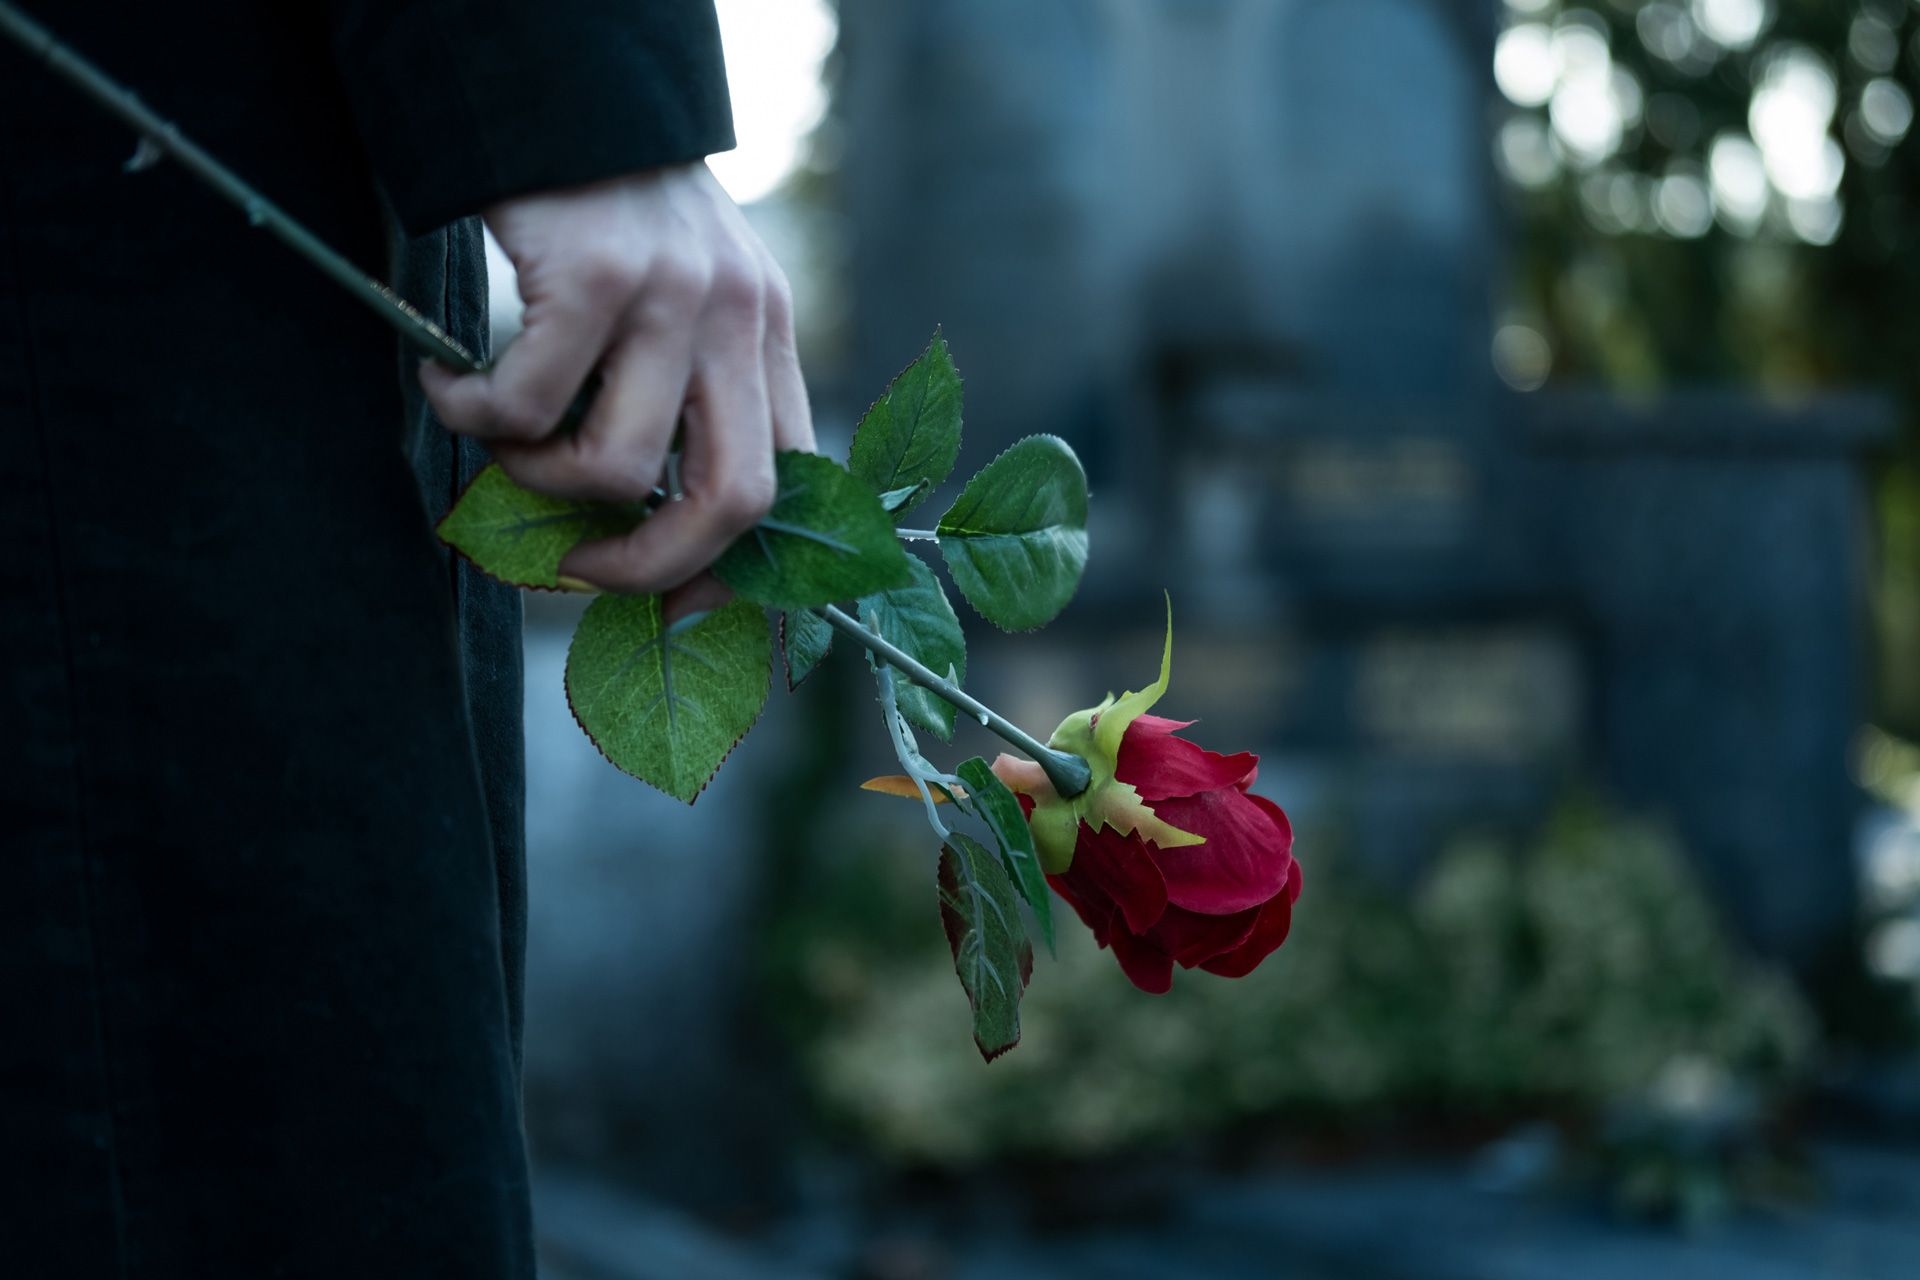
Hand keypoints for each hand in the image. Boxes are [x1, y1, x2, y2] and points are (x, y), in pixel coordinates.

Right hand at [420, 163, 813, 605]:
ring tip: (497, 436)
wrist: (554, 90)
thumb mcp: (682, 299)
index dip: (735, 568)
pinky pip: (525, 407)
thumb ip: (681, 393)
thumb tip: (631, 524)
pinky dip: (472, 417)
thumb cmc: (604, 213)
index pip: (790, 485)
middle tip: (576, 569)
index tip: (674, 608)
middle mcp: (742, 319)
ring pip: (614, 467)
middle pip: (733, 501)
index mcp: (769, 336)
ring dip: (536, 480)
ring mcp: (674, 296)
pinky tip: (448, 382)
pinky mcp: (595, 276)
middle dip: (652, 567)